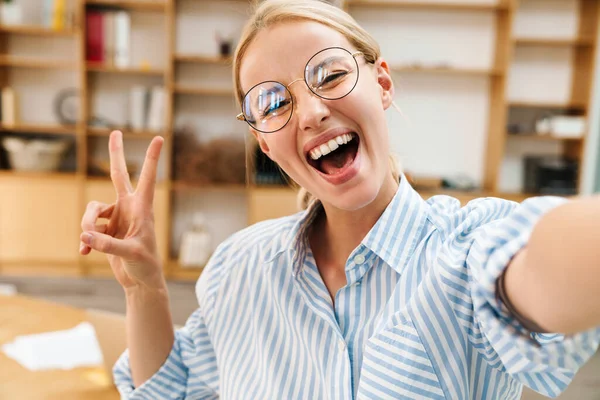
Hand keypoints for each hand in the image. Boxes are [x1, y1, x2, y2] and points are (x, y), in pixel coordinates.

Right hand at [79, 131, 164, 289]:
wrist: (140, 280)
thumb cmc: (145, 265)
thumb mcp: (130, 254)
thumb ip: (108, 245)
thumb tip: (85, 235)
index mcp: (142, 208)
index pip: (146, 178)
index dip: (151, 158)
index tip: (159, 137)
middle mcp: (129, 207)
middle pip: (118, 175)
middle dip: (116, 154)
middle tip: (115, 131)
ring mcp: (116, 217)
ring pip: (92, 209)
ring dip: (87, 225)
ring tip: (89, 243)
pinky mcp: (105, 229)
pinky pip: (87, 228)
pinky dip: (85, 240)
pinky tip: (84, 252)